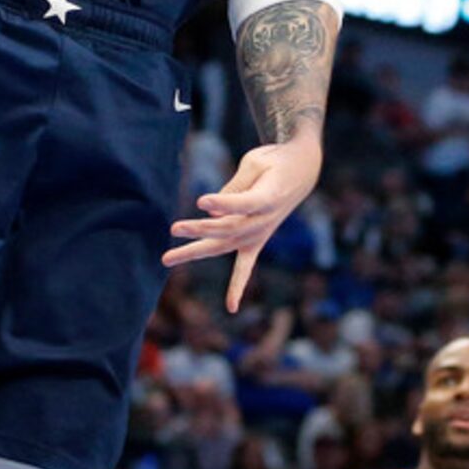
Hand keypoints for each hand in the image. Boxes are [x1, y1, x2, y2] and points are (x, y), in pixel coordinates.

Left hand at [164, 137, 320, 310]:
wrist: (302, 171)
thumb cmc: (275, 161)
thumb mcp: (256, 162)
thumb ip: (234, 188)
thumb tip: (211, 213)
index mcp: (268, 196)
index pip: (242, 203)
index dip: (223, 203)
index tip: (201, 200)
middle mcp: (264, 220)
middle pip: (228, 229)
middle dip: (200, 230)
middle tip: (175, 228)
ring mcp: (260, 233)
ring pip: (224, 245)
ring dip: (195, 251)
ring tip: (166, 258)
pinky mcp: (257, 239)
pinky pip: (246, 266)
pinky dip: (238, 285)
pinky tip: (231, 307)